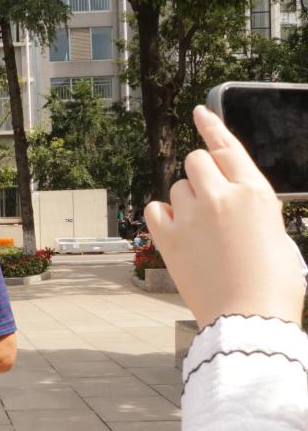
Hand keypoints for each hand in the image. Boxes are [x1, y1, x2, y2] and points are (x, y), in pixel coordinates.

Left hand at [145, 106, 304, 327]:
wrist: (250, 319)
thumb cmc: (272, 284)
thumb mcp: (275, 233)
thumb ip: (251, 208)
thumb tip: (232, 204)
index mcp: (257, 193)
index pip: (228, 147)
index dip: (211, 125)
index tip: (197, 111)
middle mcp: (223, 196)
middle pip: (195, 160)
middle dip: (200, 176)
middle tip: (209, 203)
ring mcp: (193, 215)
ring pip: (177, 186)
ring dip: (185, 200)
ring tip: (201, 231)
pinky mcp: (169, 237)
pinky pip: (155, 209)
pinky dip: (163, 216)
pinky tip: (177, 232)